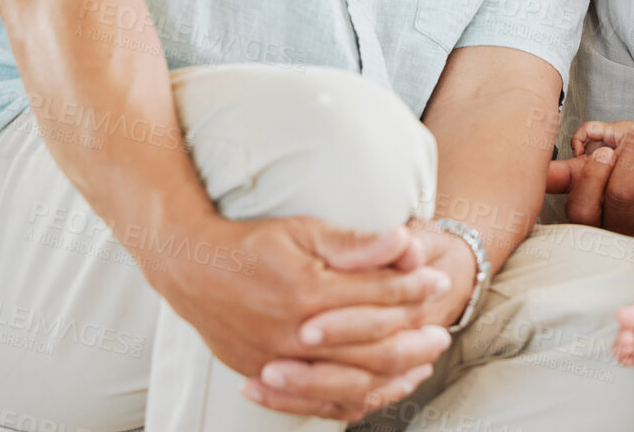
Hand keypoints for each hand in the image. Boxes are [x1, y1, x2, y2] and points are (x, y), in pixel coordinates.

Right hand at [249, 220, 477, 417]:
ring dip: (395, 375)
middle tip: (442, 333)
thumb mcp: (304, 230)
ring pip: (353, 382)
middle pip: (374, 347)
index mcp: (309, 291)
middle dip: (415, 339)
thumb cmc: (252, 244)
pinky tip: (381, 390)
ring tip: (423, 364)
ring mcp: (281, 361)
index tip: (439, 280)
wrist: (191, 269)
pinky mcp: (267, 377)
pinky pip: (321, 403)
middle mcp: (296, 334)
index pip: (379, 296)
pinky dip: (357, 400)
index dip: (415, 288)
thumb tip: (403, 240)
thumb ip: (354, 243)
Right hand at [544, 117, 633, 239]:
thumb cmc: (607, 180)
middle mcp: (616, 229)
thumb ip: (559, 175)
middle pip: (621, 195)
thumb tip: (535, 172)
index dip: (593, 178)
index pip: (583, 208)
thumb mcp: (579, 182)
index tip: (605, 152)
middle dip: (630, 156)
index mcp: (588, 221)